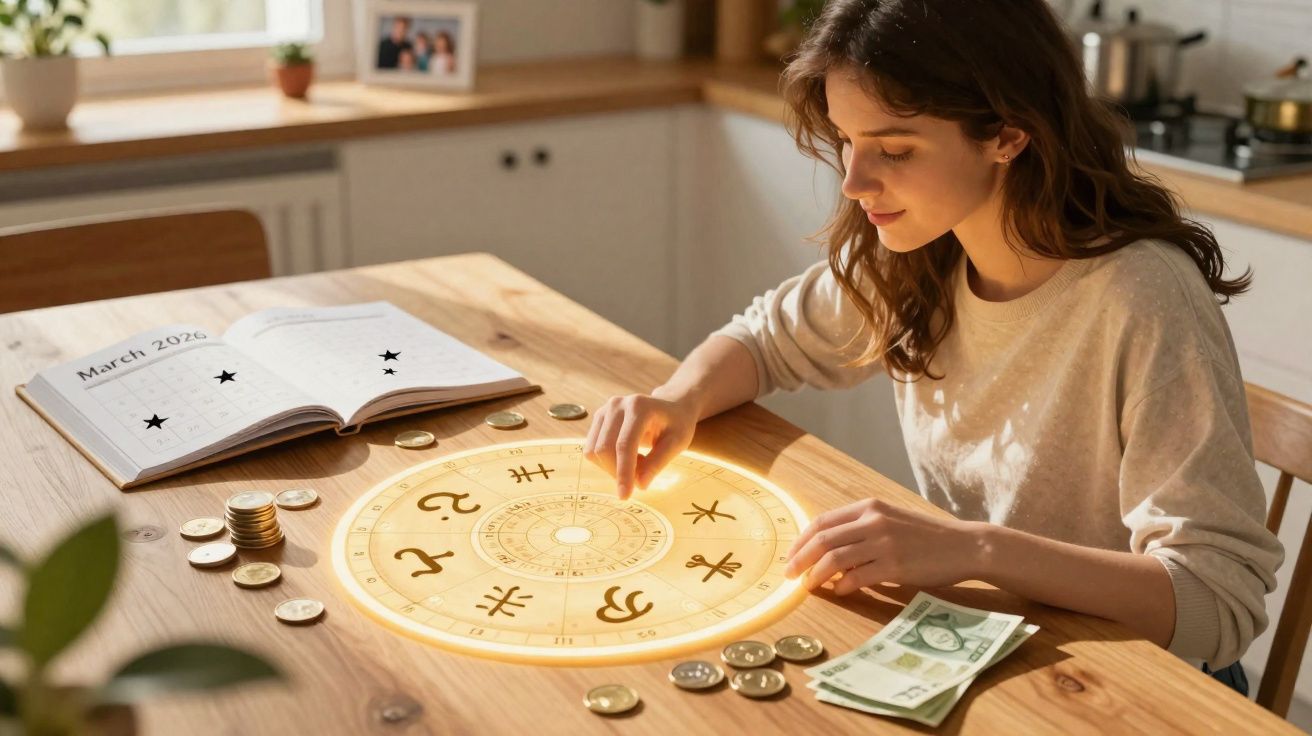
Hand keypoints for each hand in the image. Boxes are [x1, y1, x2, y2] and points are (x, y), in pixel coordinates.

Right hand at [582, 392, 699, 499]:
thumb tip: (640, 484)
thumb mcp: (677, 443)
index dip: (623, 472)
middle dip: (618, 472)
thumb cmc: (677, 424)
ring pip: (594, 451)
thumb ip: (658, 462)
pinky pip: (591, 449)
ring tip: (638, 462)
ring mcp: (605, 410)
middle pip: (605, 449)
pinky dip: (607, 461)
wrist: (670, 406)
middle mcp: (617, 405)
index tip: (625, 496)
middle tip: (641, 476)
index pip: (624, 444)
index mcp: (639, 407)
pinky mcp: (598, 419)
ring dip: (612, 467)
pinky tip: (627, 456)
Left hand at [784, 498, 982, 593]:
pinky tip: (839, 591)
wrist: (964, 545)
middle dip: (799, 558)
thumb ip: (862, 530)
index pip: (823, 521)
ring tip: (809, 585)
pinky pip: (857, 578)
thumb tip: (829, 553)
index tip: (791, 555)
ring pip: (834, 559)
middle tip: (789, 574)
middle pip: (822, 539)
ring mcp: (884, 543)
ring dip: (815, 575)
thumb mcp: (891, 521)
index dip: (801, 539)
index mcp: (869, 507)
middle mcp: (873, 521)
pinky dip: (842, 586)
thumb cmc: (926, 536)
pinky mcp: (895, 566)